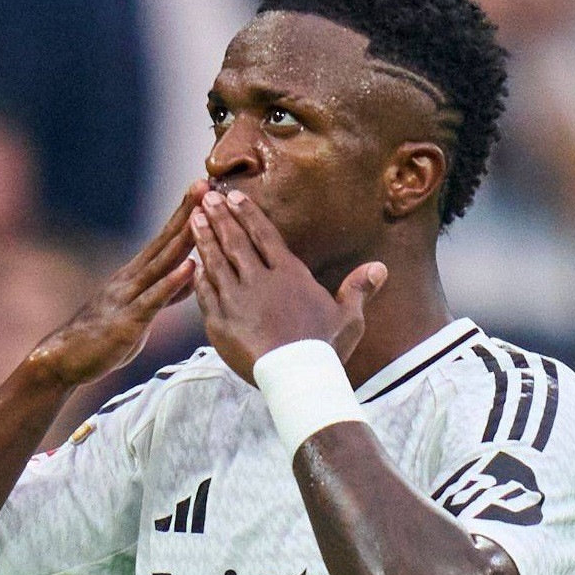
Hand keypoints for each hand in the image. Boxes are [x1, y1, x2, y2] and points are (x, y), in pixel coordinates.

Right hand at [23, 182, 204, 389]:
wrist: (65, 359)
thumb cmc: (105, 337)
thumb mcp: (142, 312)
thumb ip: (167, 293)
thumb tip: (191, 273)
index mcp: (137, 275)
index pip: (166, 239)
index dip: (185, 214)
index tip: (204, 188)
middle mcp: (132, 278)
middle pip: (165, 240)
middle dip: (186, 212)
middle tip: (204, 182)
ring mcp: (128, 296)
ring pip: (161, 262)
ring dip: (183, 236)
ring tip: (201, 212)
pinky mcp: (128, 320)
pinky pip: (154, 298)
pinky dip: (173, 282)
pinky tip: (190, 266)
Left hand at [189, 190, 386, 381]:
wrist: (297, 377)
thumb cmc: (325, 348)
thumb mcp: (349, 317)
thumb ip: (359, 288)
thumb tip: (380, 267)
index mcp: (289, 275)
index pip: (265, 236)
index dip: (249, 214)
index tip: (235, 197)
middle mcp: (260, 281)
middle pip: (236, 242)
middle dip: (221, 218)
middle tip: (206, 199)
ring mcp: (237, 300)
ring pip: (217, 263)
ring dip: (205, 239)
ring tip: (194, 220)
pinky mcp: (221, 322)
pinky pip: (206, 293)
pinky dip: (199, 276)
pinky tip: (194, 264)